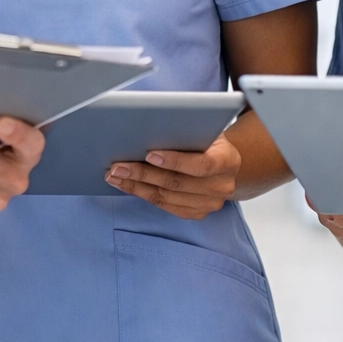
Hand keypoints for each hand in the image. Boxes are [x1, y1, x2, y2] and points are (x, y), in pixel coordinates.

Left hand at [105, 134, 241, 219]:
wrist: (222, 162)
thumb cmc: (207, 139)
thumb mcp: (204, 129)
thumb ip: (186, 131)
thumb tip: (148, 128)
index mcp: (227, 161)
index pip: (201, 165)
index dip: (175, 161)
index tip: (149, 154)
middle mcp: (222, 186)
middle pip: (177, 183)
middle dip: (144, 174)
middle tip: (118, 166)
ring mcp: (210, 204)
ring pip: (167, 197)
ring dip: (136, 186)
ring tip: (115, 175)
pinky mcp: (197, 213)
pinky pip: (165, 206)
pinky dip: (143, 194)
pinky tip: (126, 185)